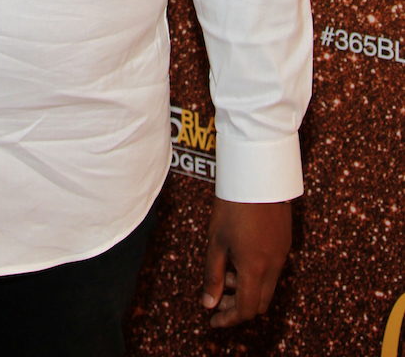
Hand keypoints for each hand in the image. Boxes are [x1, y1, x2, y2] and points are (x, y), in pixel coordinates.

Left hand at [200, 198, 291, 326]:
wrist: (257, 175)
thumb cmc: (232, 206)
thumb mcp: (216, 241)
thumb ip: (212, 275)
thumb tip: (209, 304)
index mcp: (255, 268)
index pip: (246, 309)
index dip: (228, 319)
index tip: (213, 320)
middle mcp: (274, 266)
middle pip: (260, 303)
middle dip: (238, 306)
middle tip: (217, 297)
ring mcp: (282, 254)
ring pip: (268, 286)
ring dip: (247, 288)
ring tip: (224, 270)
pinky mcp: (285, 242)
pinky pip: (273, 269)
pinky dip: (257, 274)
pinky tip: (239, 256)